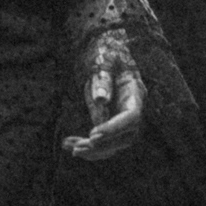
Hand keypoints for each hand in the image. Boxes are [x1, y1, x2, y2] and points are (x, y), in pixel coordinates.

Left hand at [64, 33, 145, 161]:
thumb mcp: (105, 60)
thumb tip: (101, 100)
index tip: (93, 134)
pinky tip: (69, 144)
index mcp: (135, 92)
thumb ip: (103, 79)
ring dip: (92, 150)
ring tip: (70, 147)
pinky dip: (87, 146)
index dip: (114, 128)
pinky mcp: (112, 126)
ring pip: (114, 145)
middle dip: (102, 146)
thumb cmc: (107, 54)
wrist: (107, 56)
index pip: (131, 116)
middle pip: (125, 137)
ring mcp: (124, 120)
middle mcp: (133, 110)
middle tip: (78, 148)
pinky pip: (103, 142)